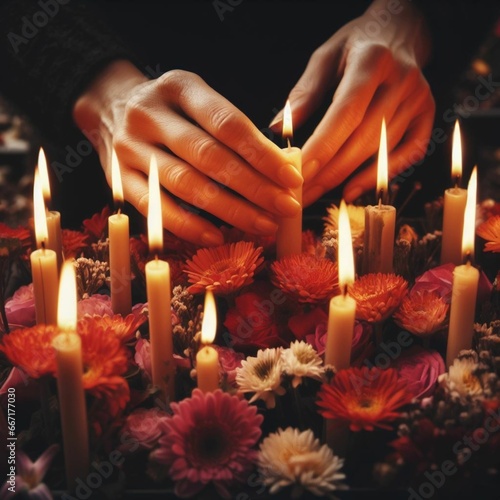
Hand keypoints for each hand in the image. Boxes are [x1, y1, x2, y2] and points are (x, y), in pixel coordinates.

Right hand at [73, 62, 302, 245]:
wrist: (108, 107)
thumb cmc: (170, 109)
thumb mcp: (198, 101)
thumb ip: (233, 129)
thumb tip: (281, 168)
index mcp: (179, 87)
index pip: (227, 124)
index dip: (262, 154)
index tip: (291, 179)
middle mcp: (150, 114)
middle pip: (209, 157)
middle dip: (253, 187)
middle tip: (286, 208)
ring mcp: (129, 147)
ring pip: (186, 184)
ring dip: (229, 210)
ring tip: (262, 224)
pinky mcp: (117, 178)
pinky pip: (156, 208)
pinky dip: (188, 225)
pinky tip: (217, 236)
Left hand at [270, 0, 434, 204]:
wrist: (399, 31)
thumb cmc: (356, 45)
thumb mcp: (325, 57)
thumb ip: (304, 93)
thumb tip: (276, 129)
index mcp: (373, 60)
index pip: (346, 112)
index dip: (324, 146)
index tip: (300, 172)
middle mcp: (402, 79)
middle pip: (363, 138)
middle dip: (329, 171)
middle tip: (302, 193)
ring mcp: (419, 99)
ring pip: (381, 150)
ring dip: (347, 177)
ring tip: (318, 193)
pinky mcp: (427, 115)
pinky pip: (408, 153)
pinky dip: (380, 175)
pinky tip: (353, 189)